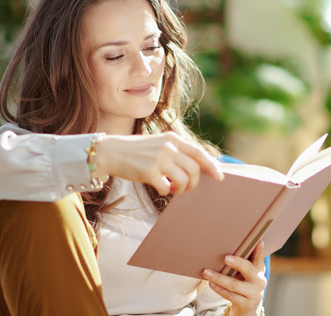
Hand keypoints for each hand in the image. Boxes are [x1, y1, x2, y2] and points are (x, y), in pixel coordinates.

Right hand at [92, 131, 222, 194]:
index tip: (220, 177)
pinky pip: (166, 188)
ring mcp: (159, 159)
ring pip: (183, 180)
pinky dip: (165, 191)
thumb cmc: (136, 151)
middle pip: (194, 170)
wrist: (110, 152)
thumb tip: (196, 167)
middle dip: (193, 183)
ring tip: (171, 188)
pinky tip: (159, 188)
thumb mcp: (158, 144)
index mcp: (172, 138)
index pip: (199, 153)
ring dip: (180, 189)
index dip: (211, 166)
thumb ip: (176, 151)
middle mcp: (168, 147)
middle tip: (184, 188)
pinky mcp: (149, 172)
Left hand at [203, 241, 266, 315]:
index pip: (259, 258)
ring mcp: (254, 294)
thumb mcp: (247, 274)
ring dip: (219, 278)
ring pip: (234, 284)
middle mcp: (259, 281)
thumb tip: (227, 246)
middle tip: (225, 258)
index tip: (258, 241)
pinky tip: (211, 283)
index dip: (259, 250)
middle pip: (248, 269)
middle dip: (237, 263)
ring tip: (206, 272)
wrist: (248, 308)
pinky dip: (219, 288)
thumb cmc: (245, 285)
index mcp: (259, 270)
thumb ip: (243, 262)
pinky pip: (230, 295)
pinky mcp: (246, 304)